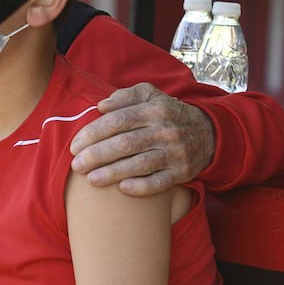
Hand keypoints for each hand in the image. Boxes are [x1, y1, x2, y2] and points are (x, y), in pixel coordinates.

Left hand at [69, 82, 214, 195]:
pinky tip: (122, 189)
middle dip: (97, 155)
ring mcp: (174, 153)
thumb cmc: (167, 113)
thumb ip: (125, 96)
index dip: (93, 133)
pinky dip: (142, 187)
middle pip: (125, 143)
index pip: (117, 121)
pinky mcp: (182, 173)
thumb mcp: (151, 95)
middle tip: (76, 165)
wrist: (208, 133)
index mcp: (153, 109)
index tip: (75, 145)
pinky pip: (160, 182)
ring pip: (140, 164)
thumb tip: (101, 105)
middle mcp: (165, 131)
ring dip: (113, 173)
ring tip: (90, 179)